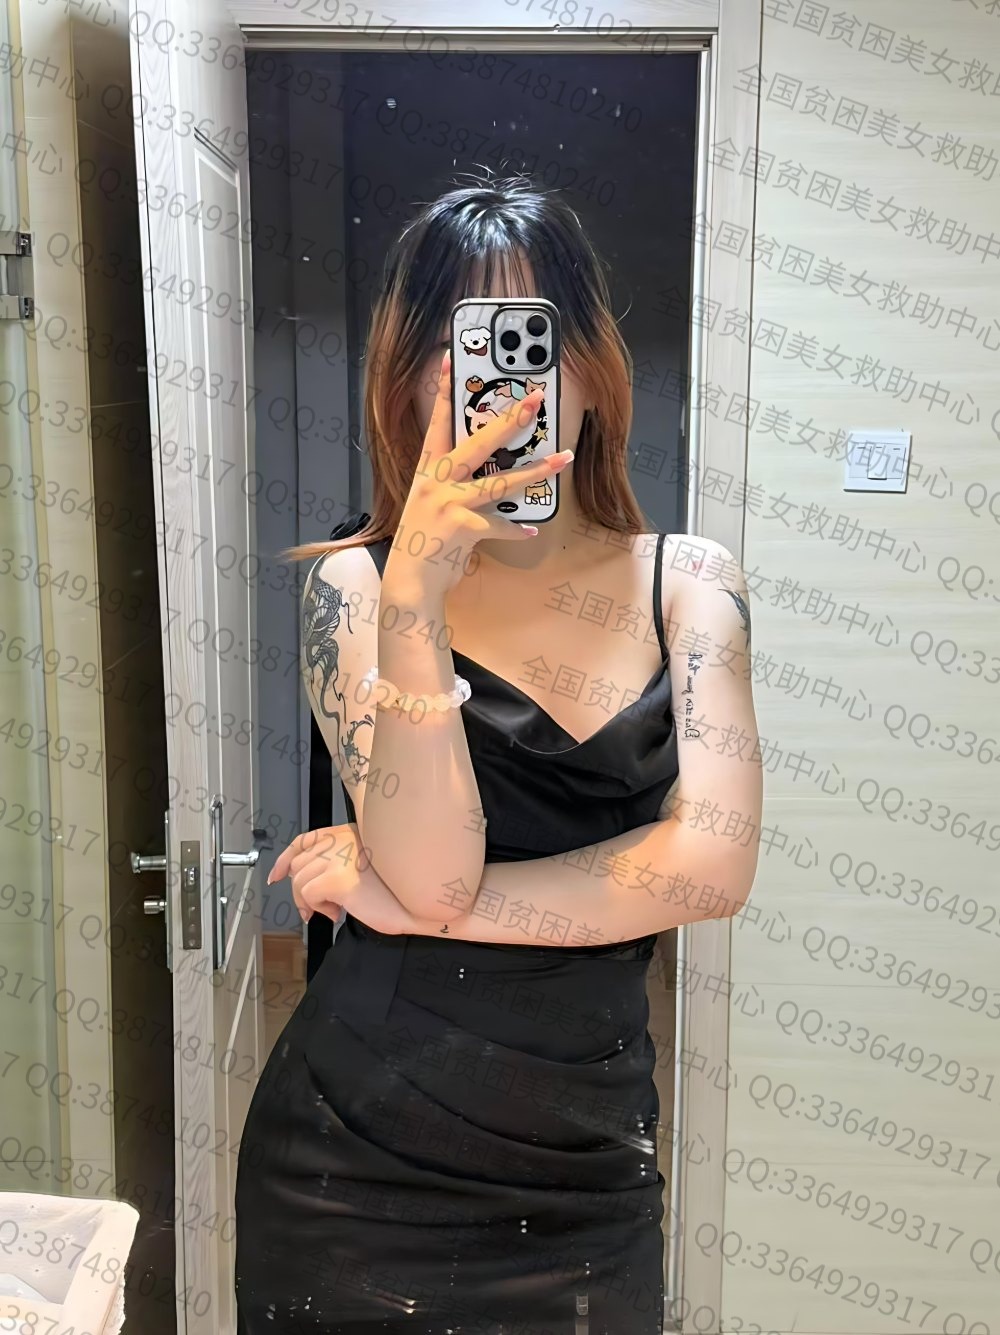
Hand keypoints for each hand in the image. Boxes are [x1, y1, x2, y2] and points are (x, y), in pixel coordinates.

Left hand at [268, 823, 424, 935]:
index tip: (276, 875)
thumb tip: (298, 875)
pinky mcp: (337, 878)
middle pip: (299, 864)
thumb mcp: (362, 866)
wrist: (422, 903)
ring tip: (336, 909)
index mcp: (349, 831)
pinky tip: (339, 913)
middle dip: (302, 890)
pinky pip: (307, 895)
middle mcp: (343, 838)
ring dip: (311, 902)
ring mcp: (339, 856)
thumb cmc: (399, 890)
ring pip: (299, 882)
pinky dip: (317, 909)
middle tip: (322, 907)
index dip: (286, 858)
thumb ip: (335, 861)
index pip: (306, 839)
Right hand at [387, 350, 574, 600]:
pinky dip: (517, 529)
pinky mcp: (461, 526)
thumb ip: (456, 487)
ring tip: (564, 459)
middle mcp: (436, 481)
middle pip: (478, 443)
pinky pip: (500, 524)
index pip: (437, 424)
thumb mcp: (432, 507)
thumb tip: (492, 476)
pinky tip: (531, 529)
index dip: (444, 392)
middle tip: (534, 402)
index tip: (451, 360)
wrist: (410, 582)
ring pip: (500, 480)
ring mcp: (448, 502)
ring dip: (537, 470)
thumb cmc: (425, 544)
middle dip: (509, 420)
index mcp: (427, 472)